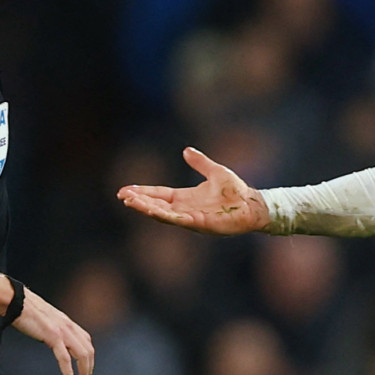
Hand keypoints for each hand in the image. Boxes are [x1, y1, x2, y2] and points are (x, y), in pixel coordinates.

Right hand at [10, 287, 93, 374]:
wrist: (17, 302)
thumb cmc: (27, 310)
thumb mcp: (47, 320)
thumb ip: (54, 330)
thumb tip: (55, 341)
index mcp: (67, 323)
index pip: (87, 341)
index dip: (89, 357)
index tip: (85, 369)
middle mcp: (68, 326)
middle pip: (88, 350)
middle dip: (88, 369)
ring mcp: (62, 331)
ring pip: (82, 355)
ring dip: (83, 372)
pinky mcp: (53, 336)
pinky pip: (65, 358)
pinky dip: (69, 373)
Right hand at [117, 147, 270, 234]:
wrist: (252, 204)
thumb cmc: (236, 191)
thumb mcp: (215, 171)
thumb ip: (200, 162)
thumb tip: (186, 150)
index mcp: (185, 197)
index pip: (159, 194)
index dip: (143, 192)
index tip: (126, 190)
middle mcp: (185, 209)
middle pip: (156, 204)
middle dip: (139, 201)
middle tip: (122, 196)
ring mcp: (191, 218)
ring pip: (163, 213)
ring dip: (146, 208)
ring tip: (130, 202)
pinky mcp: (199, 224)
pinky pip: (178, 220)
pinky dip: (163, 215)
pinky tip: (151, 210)